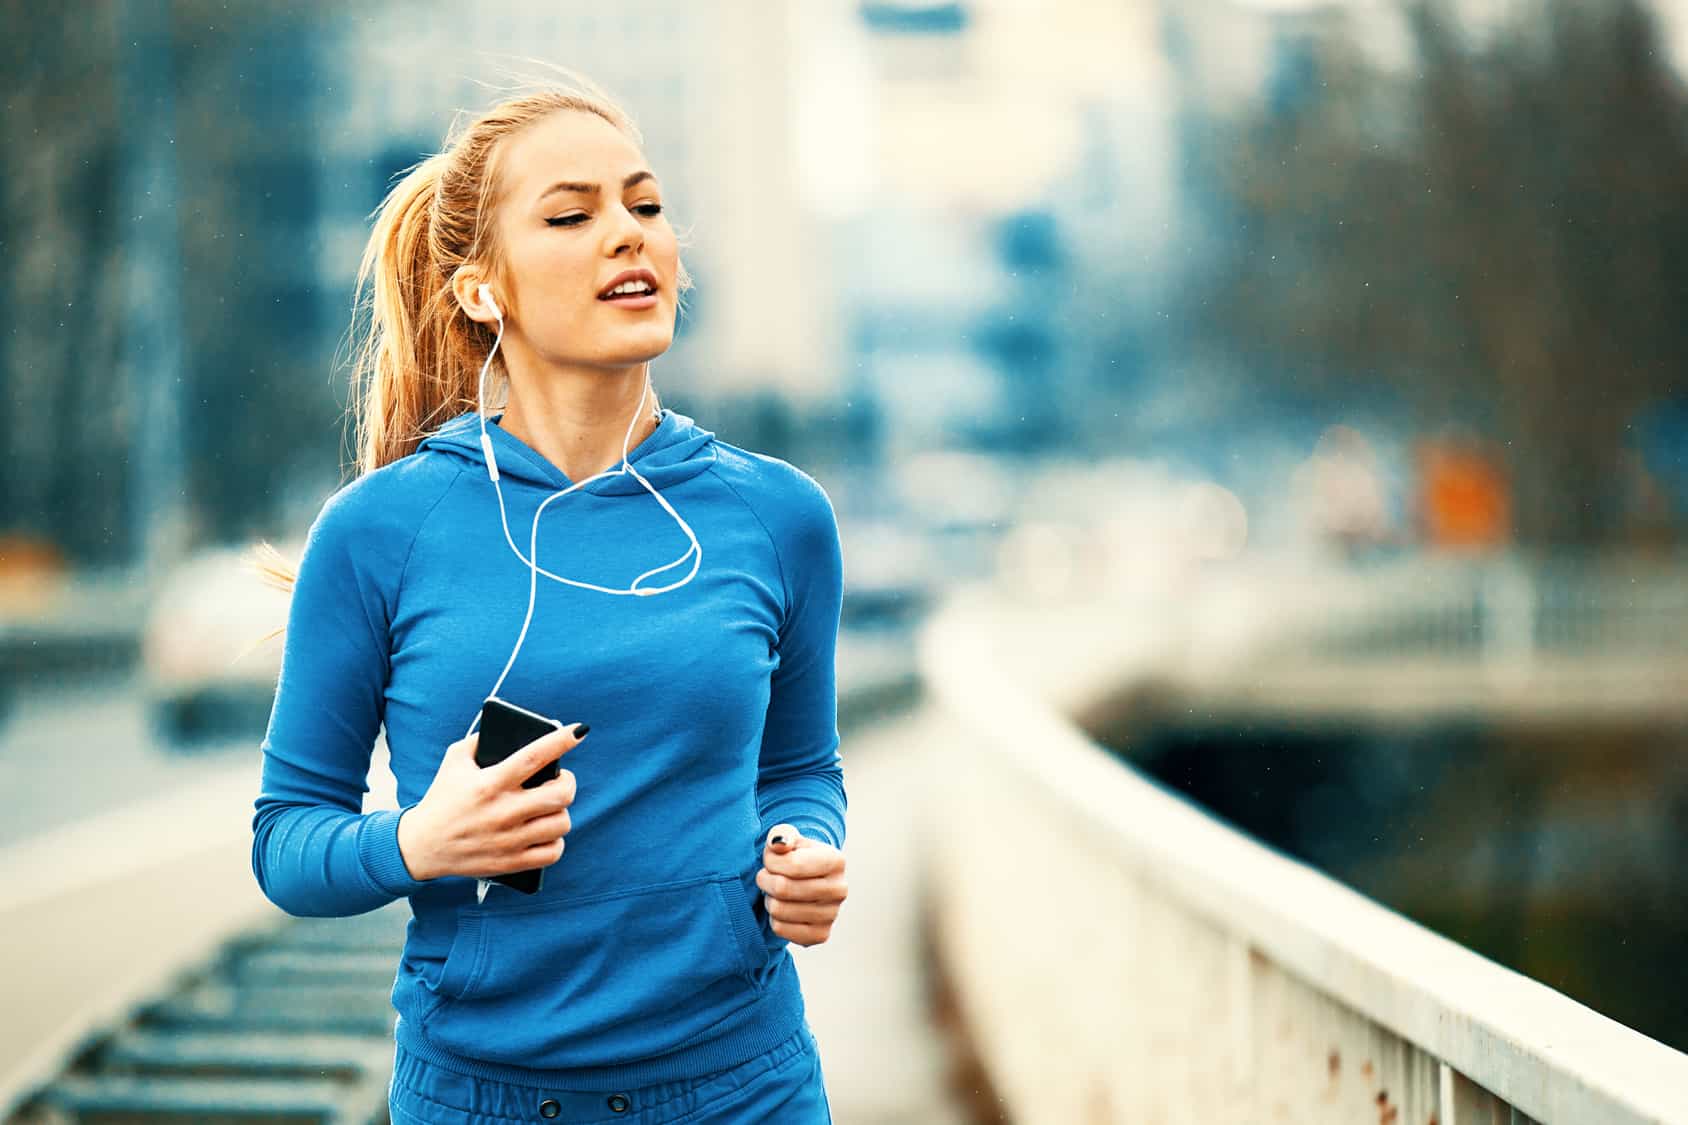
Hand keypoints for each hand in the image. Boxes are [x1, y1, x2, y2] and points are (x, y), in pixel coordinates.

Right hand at [397, 724, 587, 881]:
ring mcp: (509, 840)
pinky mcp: (511, 862)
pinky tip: (546, 832)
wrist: (421, 846)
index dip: (560, 741)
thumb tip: (511, 729)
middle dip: (568, 782)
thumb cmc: (441, 798)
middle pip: (560, 794)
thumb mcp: (454, 761)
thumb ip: (479, 740)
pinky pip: (553, 852)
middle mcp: (503, 812)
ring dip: (561, 811)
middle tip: (561, 780)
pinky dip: (556, 840)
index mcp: (490, 783)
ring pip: (561, 823)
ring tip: (551, 806)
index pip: (534, 757)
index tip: (579, 731)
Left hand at [756, 824, 846, 946]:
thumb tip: (779, 843)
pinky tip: (783, 908)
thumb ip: (781, 835)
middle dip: (765, 880)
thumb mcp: (790, 838)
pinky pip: (781, 929)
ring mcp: (832, 915)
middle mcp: (839, 889)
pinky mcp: (821, 935)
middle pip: (783, 888)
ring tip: (775, 892)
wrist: (809, 881)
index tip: (769, 859)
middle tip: (765, 876)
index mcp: (836, 861)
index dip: (771, 861)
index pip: (793, 865)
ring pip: (779, 910)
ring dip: (769, 899)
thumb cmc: (796, 856)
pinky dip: (774, 918)